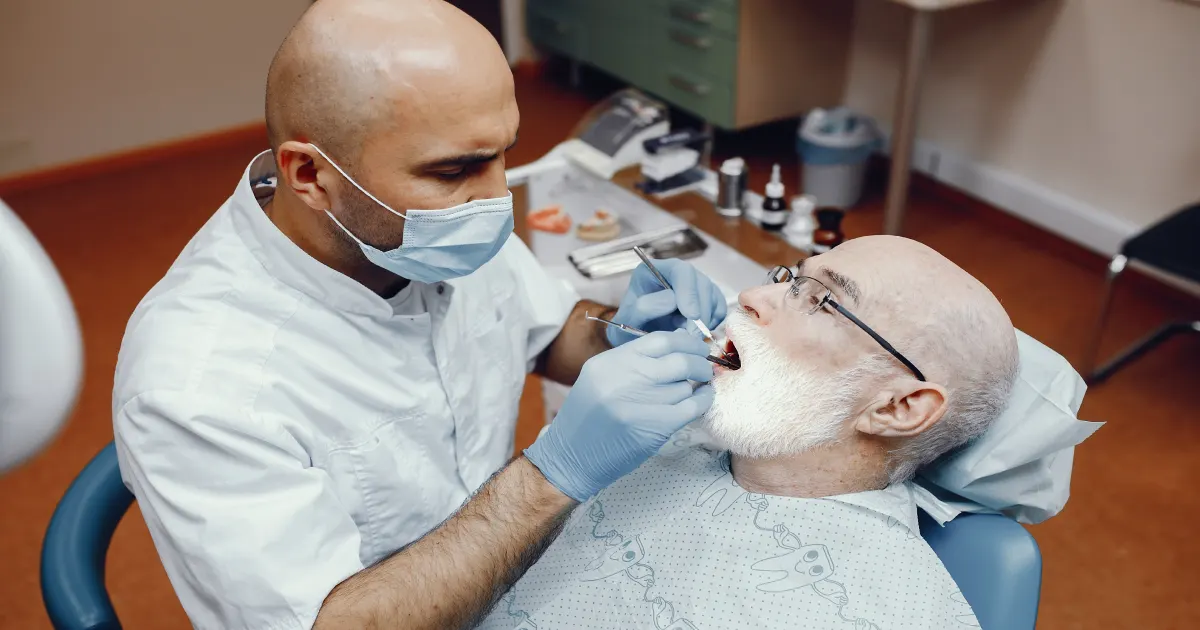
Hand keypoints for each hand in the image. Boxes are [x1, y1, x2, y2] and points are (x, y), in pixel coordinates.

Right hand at [525, 330, 714, 500]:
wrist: (571, 458)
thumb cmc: (588, 417)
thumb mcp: (601, 377)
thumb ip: (635, 359)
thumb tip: (681, 340)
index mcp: (609, 361)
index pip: (660, 340)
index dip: (685, 341)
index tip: (694, 347)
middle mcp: (623, 378)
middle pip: (679, 360)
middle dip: (699, 361)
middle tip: (704, 367)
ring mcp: (638, 403)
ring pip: (685, 386)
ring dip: (696, 386)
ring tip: (695, 389)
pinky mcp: (653, 428)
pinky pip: (691, 407)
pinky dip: (703, 401)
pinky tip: (701, 400)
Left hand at [607, 259, 726, 346]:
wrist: (638, 342)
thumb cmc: (629, 329)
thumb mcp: (628, 320)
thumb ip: (645, 307)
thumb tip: (672, 299)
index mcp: (652, 270)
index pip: (680, 270)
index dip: (689, 291)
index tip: (691, 316)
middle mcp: (676, 273)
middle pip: (701, 282)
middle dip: (701, 310)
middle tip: (693, 335)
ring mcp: (693, 285)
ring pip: (712, 295)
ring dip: (706, 320)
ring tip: (687, 337)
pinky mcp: (706, 300)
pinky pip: (719, 309)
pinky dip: (713, 323)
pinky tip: (696, 334)